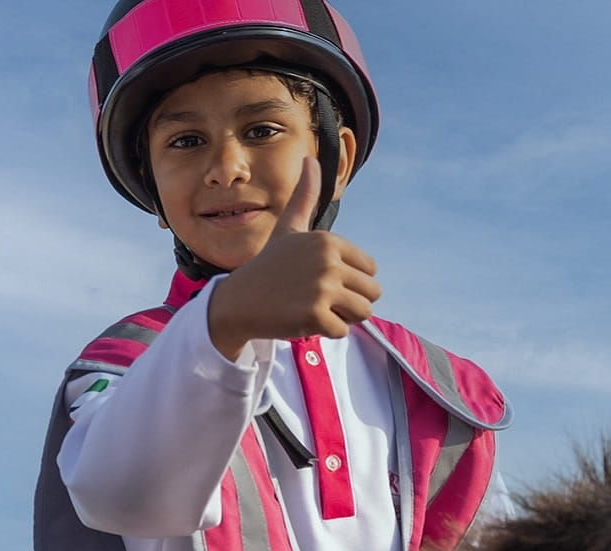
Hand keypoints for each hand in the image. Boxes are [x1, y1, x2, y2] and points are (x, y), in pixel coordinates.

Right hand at [207, 158, 380, 358]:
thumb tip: (310, 158)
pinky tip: (301, 319)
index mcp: (328, 241)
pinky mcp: (315, 315)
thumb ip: (305, 197)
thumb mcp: (289, 229)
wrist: (238, 300)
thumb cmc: (269, 265)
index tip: (319, 278)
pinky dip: (325, 331)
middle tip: (316, 296)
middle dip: (349, 301)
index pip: (371, 271)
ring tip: (313, 307)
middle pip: (372, 293)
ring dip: (341, 317)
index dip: (350, 280)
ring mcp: (322, 288)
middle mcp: (328, 261)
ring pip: (363, 314)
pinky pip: (342, 332)